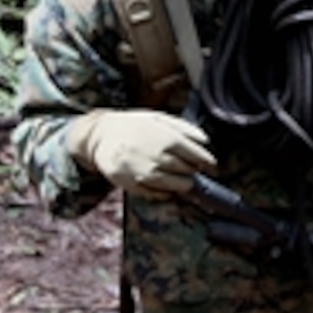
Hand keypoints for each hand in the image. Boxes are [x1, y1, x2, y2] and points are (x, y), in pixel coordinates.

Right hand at [67, 109, 216, 198]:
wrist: (100, 135)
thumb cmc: (135, 125)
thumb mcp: (160, 118)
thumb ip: (185, 128)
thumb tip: (206, 141)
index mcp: (165, 137)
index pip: (195, 155)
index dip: (206, 161)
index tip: (211, 164)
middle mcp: (155, 155)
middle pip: (184, 170)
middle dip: (193, 171)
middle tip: (194, 170)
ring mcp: (141, 170)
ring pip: (171, 184)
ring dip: (182, 185)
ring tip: (185, 182)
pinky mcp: (129, 183)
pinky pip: (152, 193)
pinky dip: (163, 193)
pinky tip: (167, 188)